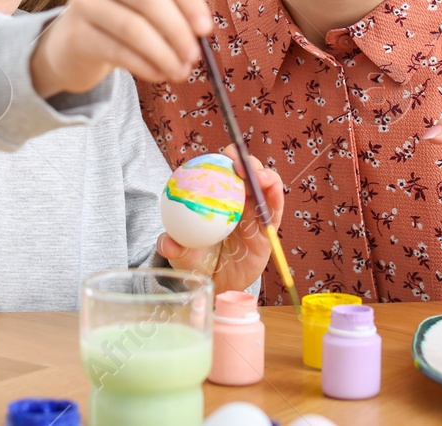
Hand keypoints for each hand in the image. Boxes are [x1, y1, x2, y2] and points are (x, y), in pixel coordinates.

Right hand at [30, 0, 210, 96]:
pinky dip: (144, 66)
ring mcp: (85, 3)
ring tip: (181, 71)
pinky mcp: (77, 34)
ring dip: (164, 53)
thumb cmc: (119, 20)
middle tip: (196, 55)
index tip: (205, 28)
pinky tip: (159, 75)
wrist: (72, 45)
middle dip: (178, 29)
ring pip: (133, 27)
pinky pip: (117, 51)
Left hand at [159, 146, 286, 293]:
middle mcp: (239, 202)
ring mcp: (255, 214)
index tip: (223, 155)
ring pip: (265, 187)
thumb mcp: (182, 255)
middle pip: (247, 174)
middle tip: (238, 163)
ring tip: (257, 175)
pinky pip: (274, 209)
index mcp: (217, 200)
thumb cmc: (198, 263)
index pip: (224, 172)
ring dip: (264, 175)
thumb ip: (174, 247)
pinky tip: (271, 189)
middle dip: (245, 161)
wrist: (216, 286)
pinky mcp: (268, 229)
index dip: (226, 159)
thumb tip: (166, 243)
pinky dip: (275, 195)